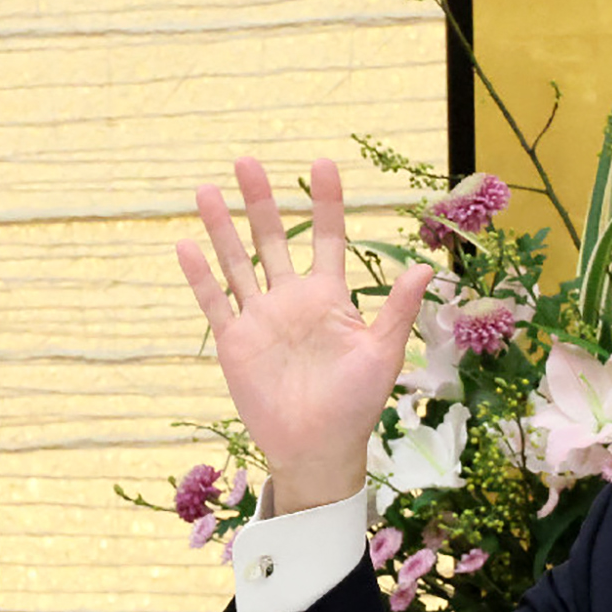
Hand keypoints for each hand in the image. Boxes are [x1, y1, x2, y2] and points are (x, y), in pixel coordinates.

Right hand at [176, 157, 431, 513]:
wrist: (318, 449)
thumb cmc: (356, 406)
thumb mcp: (383, 354)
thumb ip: (398, 310)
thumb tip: (426, 268)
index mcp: (328, 298)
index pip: (325, 238)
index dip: (325, 203)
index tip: (323, 163)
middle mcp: (291, 300)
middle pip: (271, 239)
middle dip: (260, 201)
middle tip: (246, 161)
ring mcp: (260, 319)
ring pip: (237, 262)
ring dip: (221, 227)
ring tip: (207, 190)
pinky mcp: (235, 343)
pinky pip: (214, 302)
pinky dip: (200, 275)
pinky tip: (186, 244)